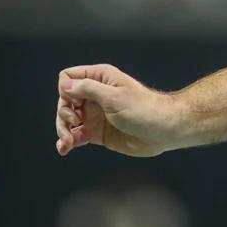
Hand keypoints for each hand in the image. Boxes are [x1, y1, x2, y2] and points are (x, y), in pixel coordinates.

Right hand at [55, 64, 181, 157]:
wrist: (163, 130)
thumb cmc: (143, 109)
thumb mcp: (114, 96)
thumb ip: (88, 89)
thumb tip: (65, 84)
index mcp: (101, 79)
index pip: (69, 77)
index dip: (66, 90)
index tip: (76, 103)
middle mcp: (95, 95)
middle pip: (64, 100)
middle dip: (63, 113)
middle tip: (75, 122)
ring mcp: (95, 114)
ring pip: (67, 120)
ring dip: (62, 130)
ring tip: (67, 142)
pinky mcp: (97, 132)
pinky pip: (75, 136)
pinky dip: (67, 142)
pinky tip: (64, 148)